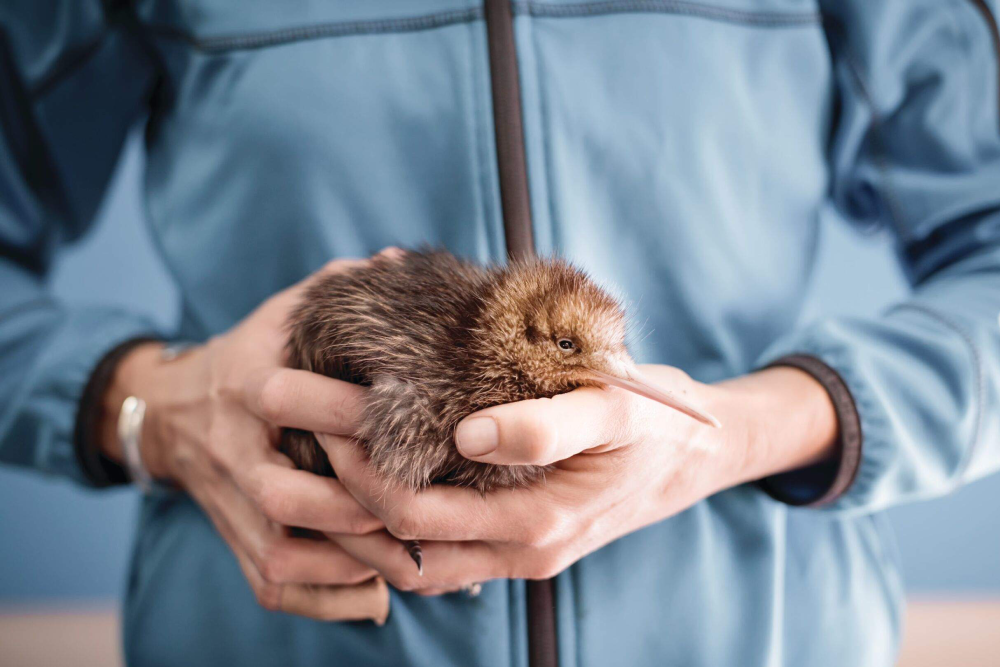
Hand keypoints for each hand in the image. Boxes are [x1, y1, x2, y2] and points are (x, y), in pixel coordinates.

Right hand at [99, 258, 390, 622]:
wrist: (170, 411)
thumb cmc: (250, 356)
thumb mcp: (283, 314)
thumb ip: (337, 288)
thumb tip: (399, 261)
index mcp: (249, 386)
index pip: (291, 402)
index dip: (351, 417)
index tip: (417, 425)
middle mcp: (235, 451)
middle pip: (284, 497)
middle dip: (354, 509)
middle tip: (422, 510)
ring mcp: (230, 503)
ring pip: (281, 554)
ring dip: (348, 563)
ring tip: (412, 559)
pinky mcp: (233, 539)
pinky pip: (273, 585)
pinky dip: (325, 599)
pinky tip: (375, 593)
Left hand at [319, 365, 837, 592]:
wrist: (696, 452)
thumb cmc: (657, 423)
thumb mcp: (614, 409)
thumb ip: (544, 425)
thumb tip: (465, 433)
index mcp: (535, 524)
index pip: (414, 515)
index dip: (359, 475)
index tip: (325, 420)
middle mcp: (519, 552)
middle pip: (399, 550)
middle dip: (340, 504)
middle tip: (302, 439)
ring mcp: (517, 552)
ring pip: (414, 561)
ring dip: (363, 522)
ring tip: (322, 465)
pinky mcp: (517, 538)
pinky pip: (442, 550)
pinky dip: (399, 525)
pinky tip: (377, 481)